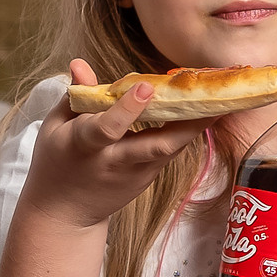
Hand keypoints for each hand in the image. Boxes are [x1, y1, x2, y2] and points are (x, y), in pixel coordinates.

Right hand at [21, 59, 201, 229]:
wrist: (65, 213)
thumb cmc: (57, 160)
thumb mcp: (55, 126)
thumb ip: (75, 95)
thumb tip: (80, 63)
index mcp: (83, 145)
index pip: (107, 127)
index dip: (128, 109)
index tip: (147, 87)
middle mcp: (114, 162)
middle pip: (154, 146)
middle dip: (185, 125)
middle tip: (212, 100)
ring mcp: (135, 173)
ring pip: (170, 149)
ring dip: (196, 126)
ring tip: (222, 100)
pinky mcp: (148, 178)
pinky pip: (170, 150)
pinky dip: (187, 131)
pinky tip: (207, 111)